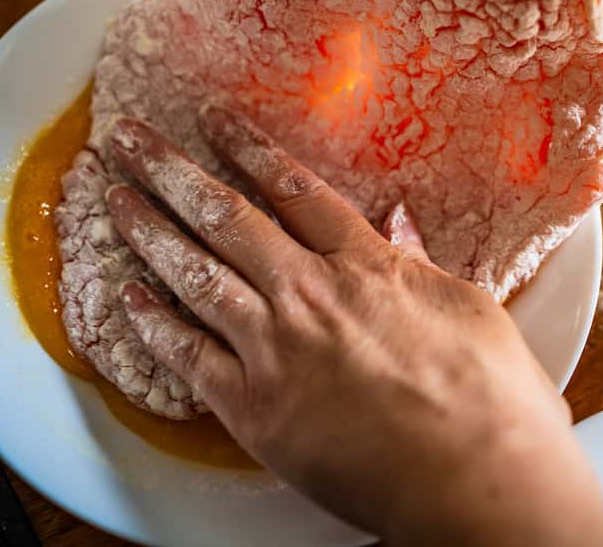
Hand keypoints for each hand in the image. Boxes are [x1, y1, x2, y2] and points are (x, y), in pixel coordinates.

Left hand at [104, 108, 602, 545]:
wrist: (476, 482)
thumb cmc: (491, 401)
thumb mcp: (469, 309)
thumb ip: (422, 263)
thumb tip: (400, 225)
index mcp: (367, 265)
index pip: (294, 189)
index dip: (248, 148)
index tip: (213, 119)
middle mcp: (311, 293)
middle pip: (226, 216)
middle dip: (169, 169)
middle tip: (128, 136)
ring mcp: (276, 349)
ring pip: (194, 274)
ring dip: (147, 230)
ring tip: (111, 198)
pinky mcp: (255, 410)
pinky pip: (187, 357)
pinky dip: (151, 324)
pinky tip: (124, 297)